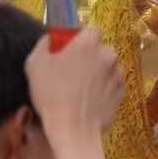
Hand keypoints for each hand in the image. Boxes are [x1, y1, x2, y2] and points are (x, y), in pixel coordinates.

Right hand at [25, 26, 124, 141]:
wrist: (73, 128)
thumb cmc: (51, 94)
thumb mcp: (35, 63)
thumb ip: (45, 43)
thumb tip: (51, 38)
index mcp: (88, 44)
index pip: (90, 30)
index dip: (80, 38)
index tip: (69, 49)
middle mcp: (108, 55)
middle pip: (101, 49)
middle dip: (90, 55)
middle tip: (73, 70)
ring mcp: (118, 75)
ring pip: (108, 66)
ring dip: (98, 71)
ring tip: (82, 87)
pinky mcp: (122, 93)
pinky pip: (113, 83)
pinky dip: (104, 87)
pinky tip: (90, 98)